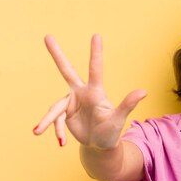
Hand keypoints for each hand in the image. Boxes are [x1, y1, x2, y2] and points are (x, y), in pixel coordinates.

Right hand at [32, 34, 146, 147]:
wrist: (100, 145)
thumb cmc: (111, 131)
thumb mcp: (118, 119)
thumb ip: (128, 104)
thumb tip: (144, 91)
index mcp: (95, 92)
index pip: (95, 69)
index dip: (95, 53)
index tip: (96, 35)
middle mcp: (81, 93)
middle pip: (67, 70)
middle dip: (56, 54)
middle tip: (47, 36)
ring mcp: (71, 102)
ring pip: (54, 109)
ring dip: (47, 121)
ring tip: (36, 132)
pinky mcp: (63, 113)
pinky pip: (55, 121)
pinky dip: (57, 132)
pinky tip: (62, 143)